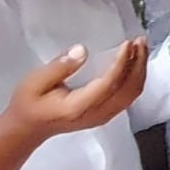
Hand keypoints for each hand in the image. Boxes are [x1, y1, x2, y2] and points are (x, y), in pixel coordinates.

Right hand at [5, 38, 147, 141]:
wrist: (28, 129)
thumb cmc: (29, 103)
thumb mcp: (35, 81)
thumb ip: (59, 66)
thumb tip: (82, 50)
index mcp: (78, 107)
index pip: (108, 84)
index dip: (121, 63)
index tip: (127, 43)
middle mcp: (96, 114)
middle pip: (128, 91)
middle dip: (138, 64)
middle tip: (139, 40)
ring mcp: (103, 117)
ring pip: (131, 95)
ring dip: (139, 70)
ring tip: (141, 46)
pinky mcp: (105, 115)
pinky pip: (128, 97)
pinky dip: (135, 78)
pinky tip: (134, 62)